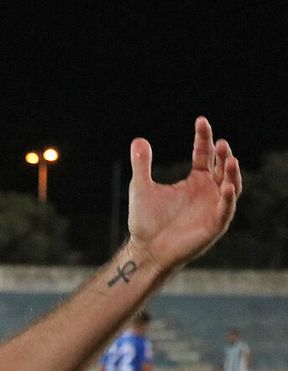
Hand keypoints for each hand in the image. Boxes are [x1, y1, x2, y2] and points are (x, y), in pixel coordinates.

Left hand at [126, 117, 241, 270]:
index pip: (204, 154)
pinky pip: (225, 210)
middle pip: (221, 167)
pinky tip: (227, 188)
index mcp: (196, 180)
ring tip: (229, 158)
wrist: (146, 250)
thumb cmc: (146, 221)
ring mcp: (213, 207)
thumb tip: (138, 140)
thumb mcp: (141, 187)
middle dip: (222, 155)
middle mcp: (208, 191)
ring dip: (231, 173)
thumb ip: (142, 164)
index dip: (204, 138)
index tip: (201, 120)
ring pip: (230, 185)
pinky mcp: (214, 225)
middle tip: (220, 142)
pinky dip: (228, 199)